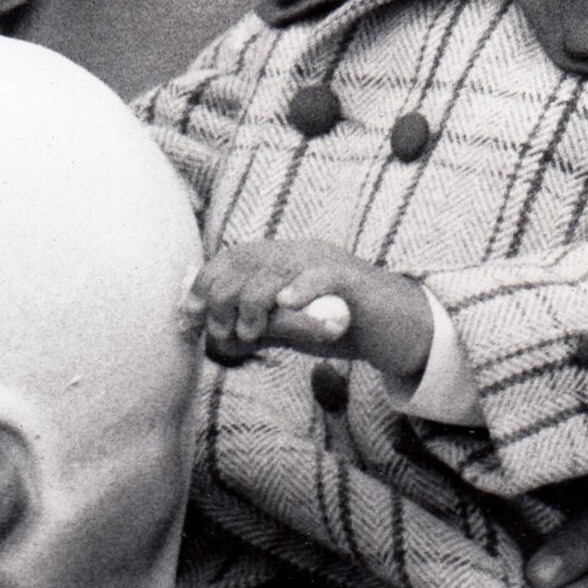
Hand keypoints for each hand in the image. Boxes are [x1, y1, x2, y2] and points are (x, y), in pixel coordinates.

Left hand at [186, 241, 430, 379]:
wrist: (399, 331)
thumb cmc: (343, 326)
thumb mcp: (291, 327)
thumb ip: (257, 325)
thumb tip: (214, 334)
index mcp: (284, 260)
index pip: (234, 258)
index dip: (206, 282)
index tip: (187, 315)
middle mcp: (302, 254)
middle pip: (248, 260)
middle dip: (223, 296)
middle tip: (220, 332)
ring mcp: (328, 264)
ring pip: (277, 269)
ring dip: (252, 302)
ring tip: (248, 333)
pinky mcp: (354, 283)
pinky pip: (324, 277)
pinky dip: (302, 288)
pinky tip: (285, 304)